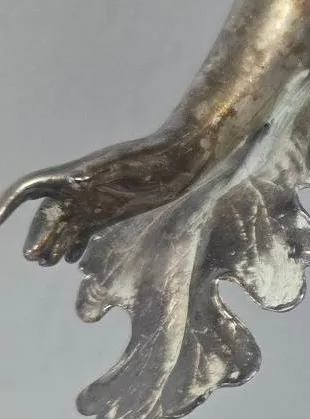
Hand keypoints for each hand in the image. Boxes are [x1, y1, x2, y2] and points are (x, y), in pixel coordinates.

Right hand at [0, 132, 210, 264]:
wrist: (183, 157)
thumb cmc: (155, 155)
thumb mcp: (127, 162)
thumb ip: (102, 171)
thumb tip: (73, 179)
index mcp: (75, 175)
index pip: (32, 188)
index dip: (9, 202)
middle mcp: (79, 191)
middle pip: (49, 216)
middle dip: (39, 235)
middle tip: (34, 257)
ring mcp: (94, 203)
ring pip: (64, 228)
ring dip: (54, 244)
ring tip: (45, 262)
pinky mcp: (111, 213)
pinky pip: (85, 233)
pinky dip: (77, 246)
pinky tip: (72, 261)